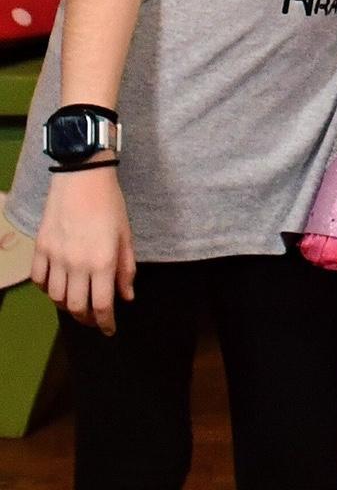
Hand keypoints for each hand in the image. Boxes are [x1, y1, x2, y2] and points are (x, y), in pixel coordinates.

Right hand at [32, 167, 136, 334]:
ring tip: (78, 304)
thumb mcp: (126, 234)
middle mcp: (77, 264)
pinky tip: (58, 287)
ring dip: (68, 306)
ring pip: (56, 298)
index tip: (109, 330)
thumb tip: (127, 296)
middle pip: (77, 307)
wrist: (82, 177)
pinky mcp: (40, 249)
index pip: (103, 304)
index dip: (106, 322)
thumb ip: (126, 268)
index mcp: (103, 261)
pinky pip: (39, 280)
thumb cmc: (110, 203)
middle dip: (87, 319)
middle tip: (95, 320)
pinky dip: (48, 289)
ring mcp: (55, 257)